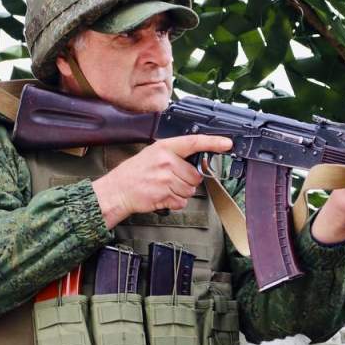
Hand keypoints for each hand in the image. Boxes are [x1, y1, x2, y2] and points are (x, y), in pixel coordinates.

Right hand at [92, 134, 232, 228]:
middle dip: (188, 180)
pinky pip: (182, 202)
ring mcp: (165, 179)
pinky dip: (174, 203)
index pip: (194, 142)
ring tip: (164, 188)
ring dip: (181, 193)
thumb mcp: (153, 154)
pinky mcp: (164, 195)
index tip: (227, 143)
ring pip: (190, 190)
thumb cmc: (134, 173)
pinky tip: (162, 196)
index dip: (213, 142)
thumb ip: (174, 155)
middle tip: (171, 179)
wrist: (117, 190)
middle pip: (195, 175)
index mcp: (165, 148)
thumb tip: (197, 160)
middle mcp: (166, 161)